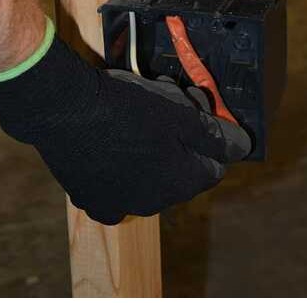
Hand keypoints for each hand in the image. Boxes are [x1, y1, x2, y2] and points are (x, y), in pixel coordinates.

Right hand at [0, 35, 250, 224]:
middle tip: (161, 104)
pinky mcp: (91, 197)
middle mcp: (155, 203)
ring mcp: (121, 203)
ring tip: (133, 116)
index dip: (207, 132)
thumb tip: (243, 146)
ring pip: (149, 176)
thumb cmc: (124, 106)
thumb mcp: (179, 111)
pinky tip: (111, 144)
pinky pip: (115, 186)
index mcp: (181, 182)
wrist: (63, 108)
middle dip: (178, 140)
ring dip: (149, 152)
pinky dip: (118, 168)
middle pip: (181, 170)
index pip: (214, 164)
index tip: (192, 107)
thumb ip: (215, 134)